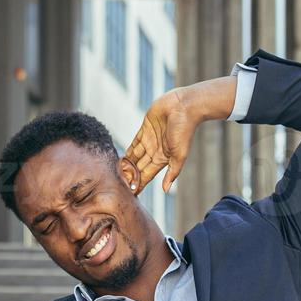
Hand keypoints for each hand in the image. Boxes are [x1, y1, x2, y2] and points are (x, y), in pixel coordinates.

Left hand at [123, 77, 234, 194]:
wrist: (184, 106)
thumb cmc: (184, 130)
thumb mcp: (179, 154)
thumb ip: (172, 172)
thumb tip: (165, 190)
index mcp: (163, 158)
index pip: (147, 174)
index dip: (138, 183)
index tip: (130, 194)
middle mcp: (155, 151)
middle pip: (139, 166)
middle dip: (130, 175)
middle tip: (117, 185)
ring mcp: (150, 139)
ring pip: (135, 155)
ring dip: (127, 164)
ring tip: (115, 174)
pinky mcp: (145, 128)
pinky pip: (134, 141)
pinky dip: (128, 149)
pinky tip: (121, 157)